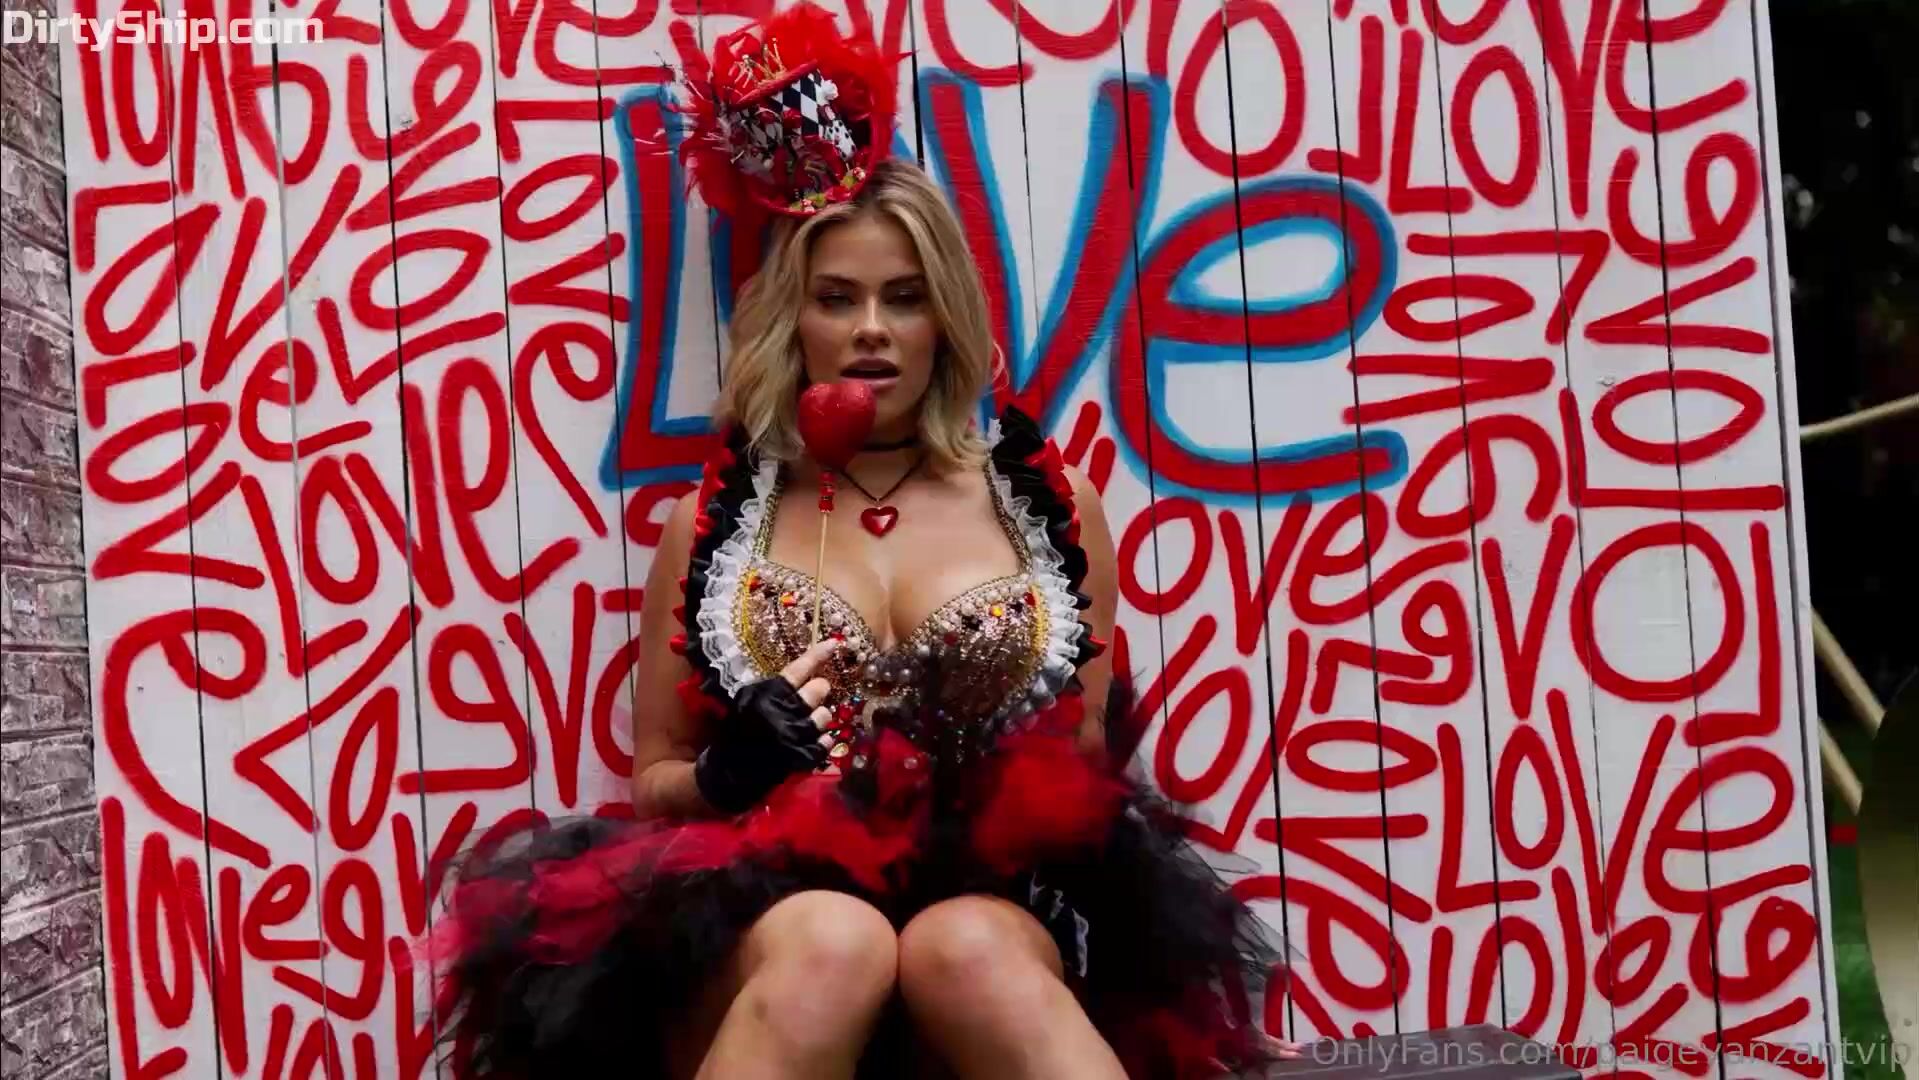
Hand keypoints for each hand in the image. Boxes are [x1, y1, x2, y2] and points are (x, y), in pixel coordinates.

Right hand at [693, 640, 842, 813]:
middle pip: (818, 690)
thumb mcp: (749, 701)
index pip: (798, 669)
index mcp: (767, 694)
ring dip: (820, 718)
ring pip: (825, 715)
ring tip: (807, 722)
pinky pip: (826, 742)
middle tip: (810, 698)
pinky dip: (822, 741)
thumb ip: (776, 689)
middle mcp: (782, 712)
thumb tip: (807, 673)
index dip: (817, 655)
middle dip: (818, 691)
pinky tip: (811, 741)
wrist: (730, 771)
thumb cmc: (739, 731)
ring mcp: (793, 735)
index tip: (834, 644)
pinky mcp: (801, 757)